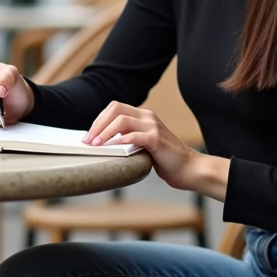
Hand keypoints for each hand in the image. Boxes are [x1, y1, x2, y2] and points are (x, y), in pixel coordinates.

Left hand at [84, 102, 222, 194]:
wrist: (188, 168)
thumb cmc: (164, 159)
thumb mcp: (143, 144)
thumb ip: (128, 137)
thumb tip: (102, 141)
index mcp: (144, 115)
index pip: (114, 108)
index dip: (99, 120)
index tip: (88, 136)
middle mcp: (148, 116)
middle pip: (115, 110)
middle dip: (98, 125)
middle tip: (87, 141)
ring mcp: (153, 126)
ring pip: (121, 121)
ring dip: (104, 133)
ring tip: (95, 146)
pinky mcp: (156, 139)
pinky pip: (133, 136)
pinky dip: (119, 141)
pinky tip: (110, 149)